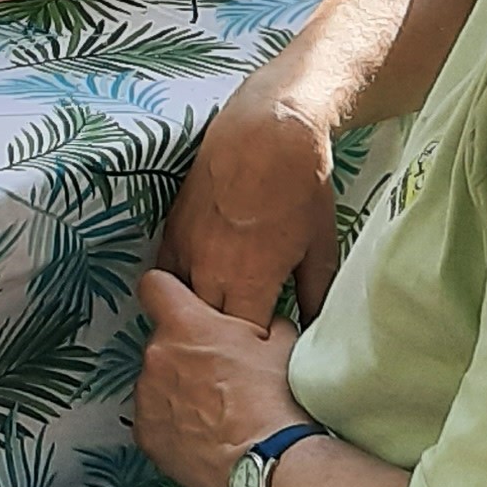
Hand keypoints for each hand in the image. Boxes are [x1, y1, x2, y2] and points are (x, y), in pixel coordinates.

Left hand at [130, 269, 312, 486]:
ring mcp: (146, 395)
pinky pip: (153, 418)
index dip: (170, 293)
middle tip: (218, 372)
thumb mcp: (281, 341)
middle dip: (184, 351)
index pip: (155, 285)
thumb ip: (261, 321)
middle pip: (161, 340)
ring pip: (156, 381)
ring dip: (176, 389)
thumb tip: (263, 322)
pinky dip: (171, 424)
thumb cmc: (275, 401)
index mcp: (185, 323)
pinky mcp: (145, 433)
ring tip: (214, 409)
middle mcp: (157, 354)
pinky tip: (202, 433)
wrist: (269, 459)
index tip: (179, 303)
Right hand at [161, 75, 341, 329]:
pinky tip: (199, 287)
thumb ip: (315, 294)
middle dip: (224, 341)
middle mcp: (210, 271)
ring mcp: (186, 250)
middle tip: (244, 338)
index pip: (243, 341)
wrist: (265, 134)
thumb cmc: (300, 189)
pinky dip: (180, 287)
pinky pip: (166, 274)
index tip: (270, 348)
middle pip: (207, 330)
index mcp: (251, 280)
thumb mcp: (320, 246)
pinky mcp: (173, 231)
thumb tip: (315, 329)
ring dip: (198, 315)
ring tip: (220, 316)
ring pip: (181, 305)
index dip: (257, 352)